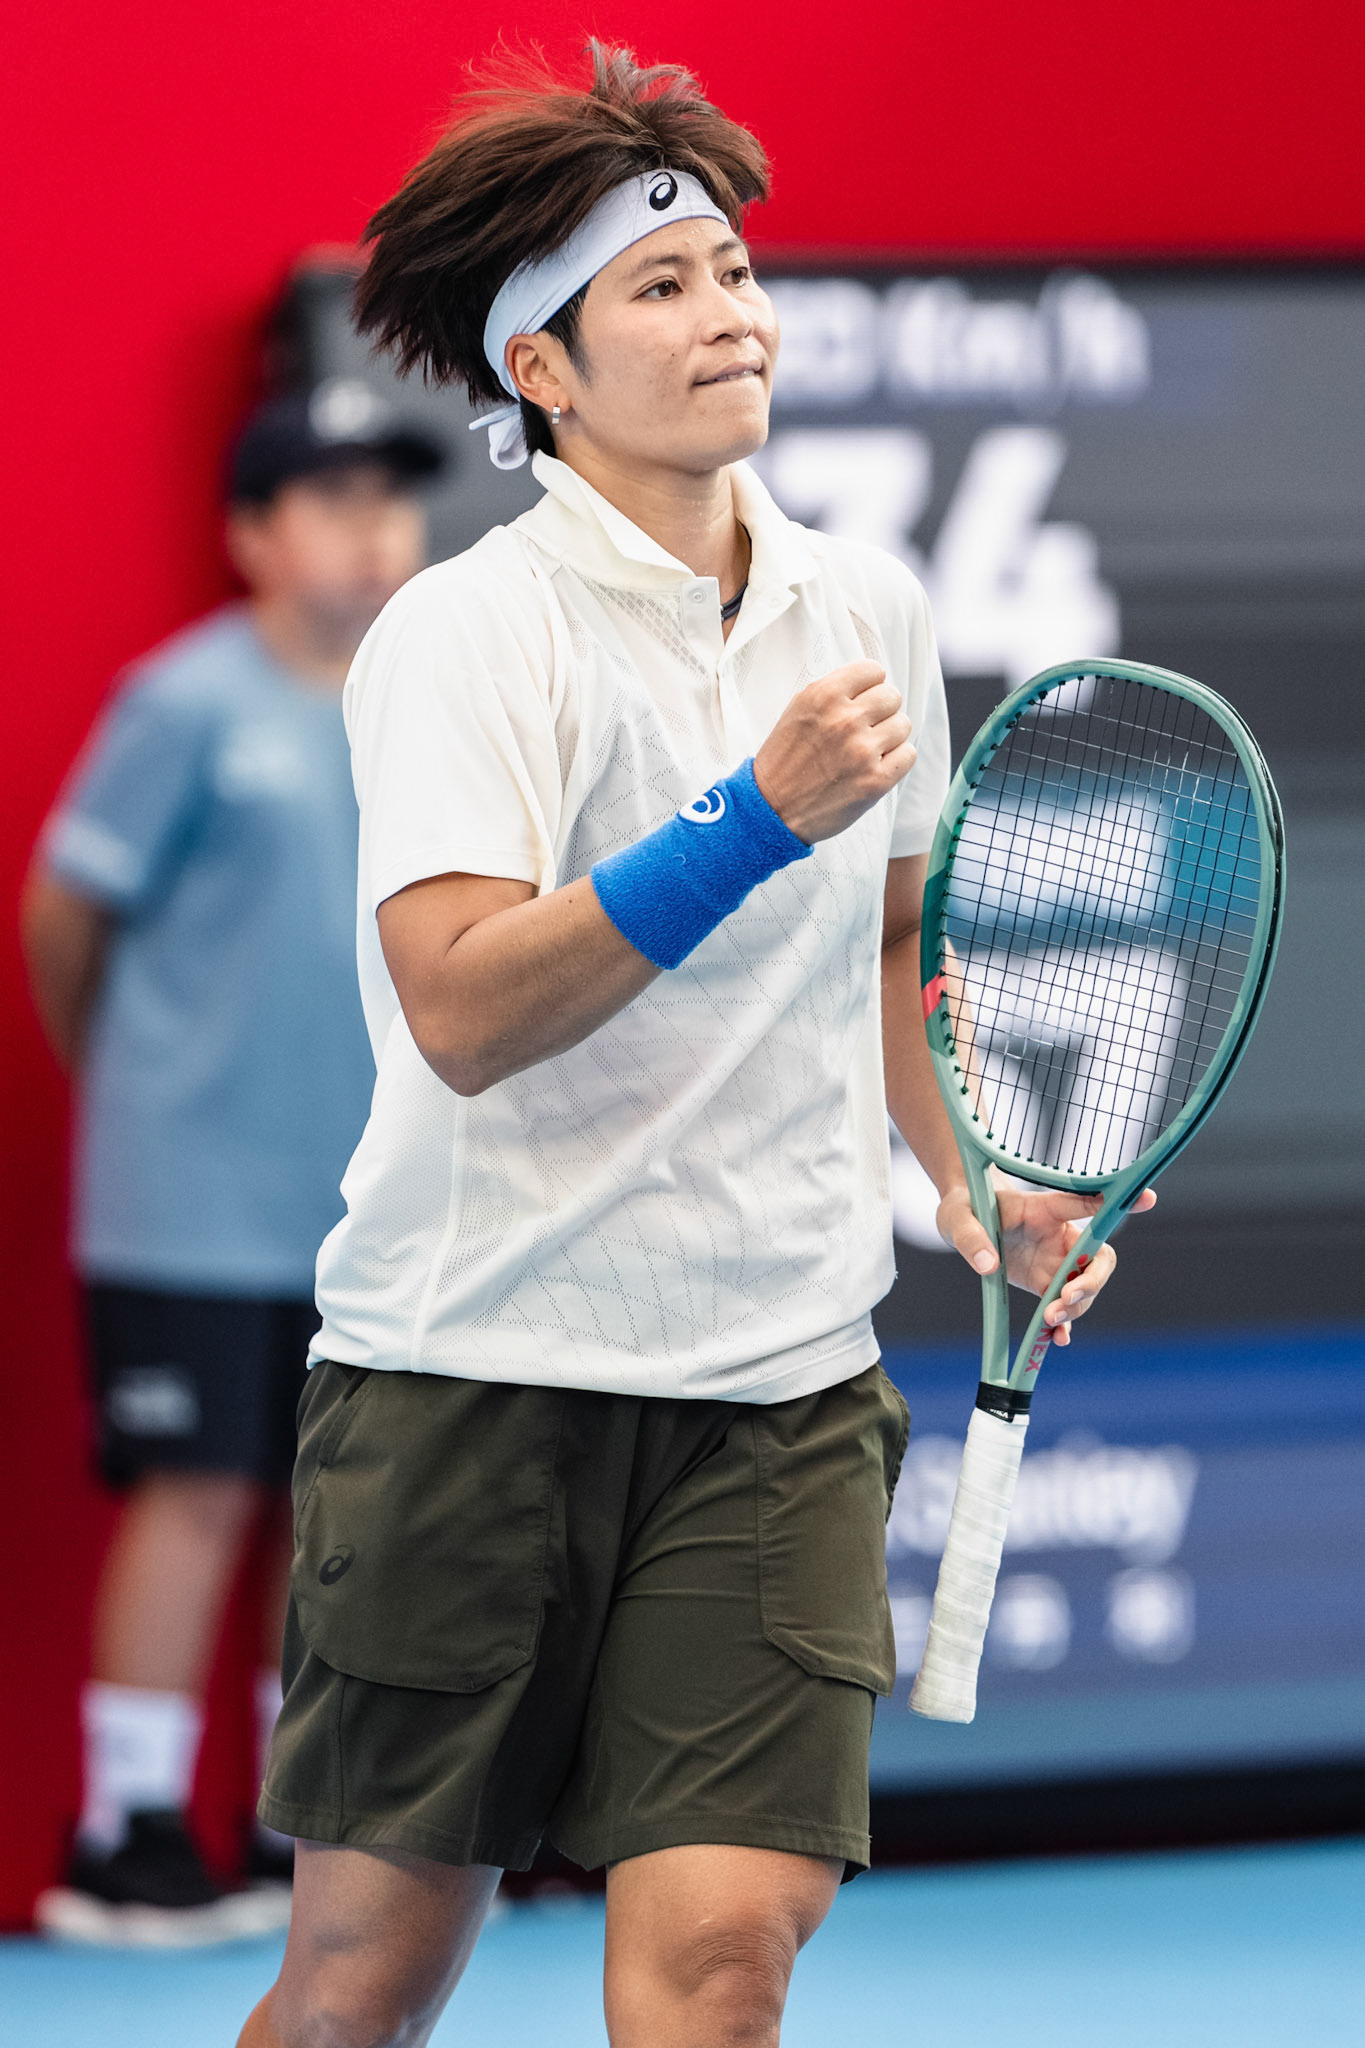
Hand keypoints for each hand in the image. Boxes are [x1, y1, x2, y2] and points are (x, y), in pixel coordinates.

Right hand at [753, 661, 915, 842]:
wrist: (772, 809)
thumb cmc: (785, 762)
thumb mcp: (798, 711)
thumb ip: (834, 693)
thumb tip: (871, 683)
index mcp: (823, 696)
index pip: (873, 671)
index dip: (870, 687)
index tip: (863, 701)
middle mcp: (844, 719)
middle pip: (892, 697)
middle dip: (881, 712)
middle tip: (864, 729)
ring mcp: (862, 750)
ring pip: (903, 725)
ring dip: (889, 737)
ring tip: (867, 750)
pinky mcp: (876, 780)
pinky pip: (908, 754)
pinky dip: (896, 760)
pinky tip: (875, 766)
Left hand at [936, 1184, 1157, 1344]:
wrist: (962, 1220)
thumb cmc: (964, 1206)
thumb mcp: (958, 1217)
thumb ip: (971, 1237)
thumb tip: (987, 1264)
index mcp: (1046, 1208)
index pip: (1087, 1203)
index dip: (1119, 1202)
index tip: (1149, 1198)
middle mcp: (1061, 1235)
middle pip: (1098, 1258)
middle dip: (1091, 1282)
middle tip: (1065, 1298)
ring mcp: (1057, 1261)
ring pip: (1085, 1288)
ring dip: (1075, 1308)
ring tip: (1049, 1321)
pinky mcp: (1046, 1282)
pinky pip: (1066, 1307)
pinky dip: (1065, 1324)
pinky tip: (1058, 1339)